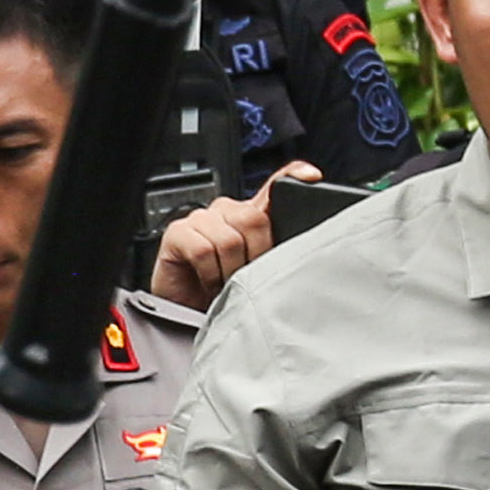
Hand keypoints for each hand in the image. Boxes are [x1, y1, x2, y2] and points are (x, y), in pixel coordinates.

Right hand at [147, 167, 308, 310]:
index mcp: (249, 216)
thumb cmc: (221, 294)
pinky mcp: (177, 233)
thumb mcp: (256, 271)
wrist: (185, 315)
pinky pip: (203, 249)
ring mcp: (200, 219)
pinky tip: (209, 282)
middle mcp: (225, 211)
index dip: (293, 175)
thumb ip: (273, 251)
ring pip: (229, 239)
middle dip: (255, 256)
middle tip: (247, 278)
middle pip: (253, 219)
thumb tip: (302, 250)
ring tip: (225, 284)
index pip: (273, 186)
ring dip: (229, 271)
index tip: (312, 176)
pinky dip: (210, 273)